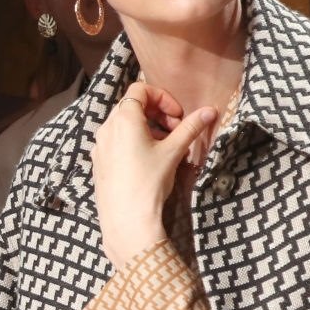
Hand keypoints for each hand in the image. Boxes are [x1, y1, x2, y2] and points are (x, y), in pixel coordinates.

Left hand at [90, 81, 217, 267]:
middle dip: (157, 112)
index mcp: (122, 119)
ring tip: (166, 145)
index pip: (140, 90)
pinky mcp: (98, 163)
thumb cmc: (149, 181)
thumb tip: (210, 110)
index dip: (163, 97)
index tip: (178, 115)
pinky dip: (133, 141)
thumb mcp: (174, 151)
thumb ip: (191, 127)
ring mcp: (99, 147)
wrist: (127, 219)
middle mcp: (105, 129)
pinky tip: (148, 159)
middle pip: (131, 106)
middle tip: (176, 129)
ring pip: (123, 125)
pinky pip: (115, 142)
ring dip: (147, 127)